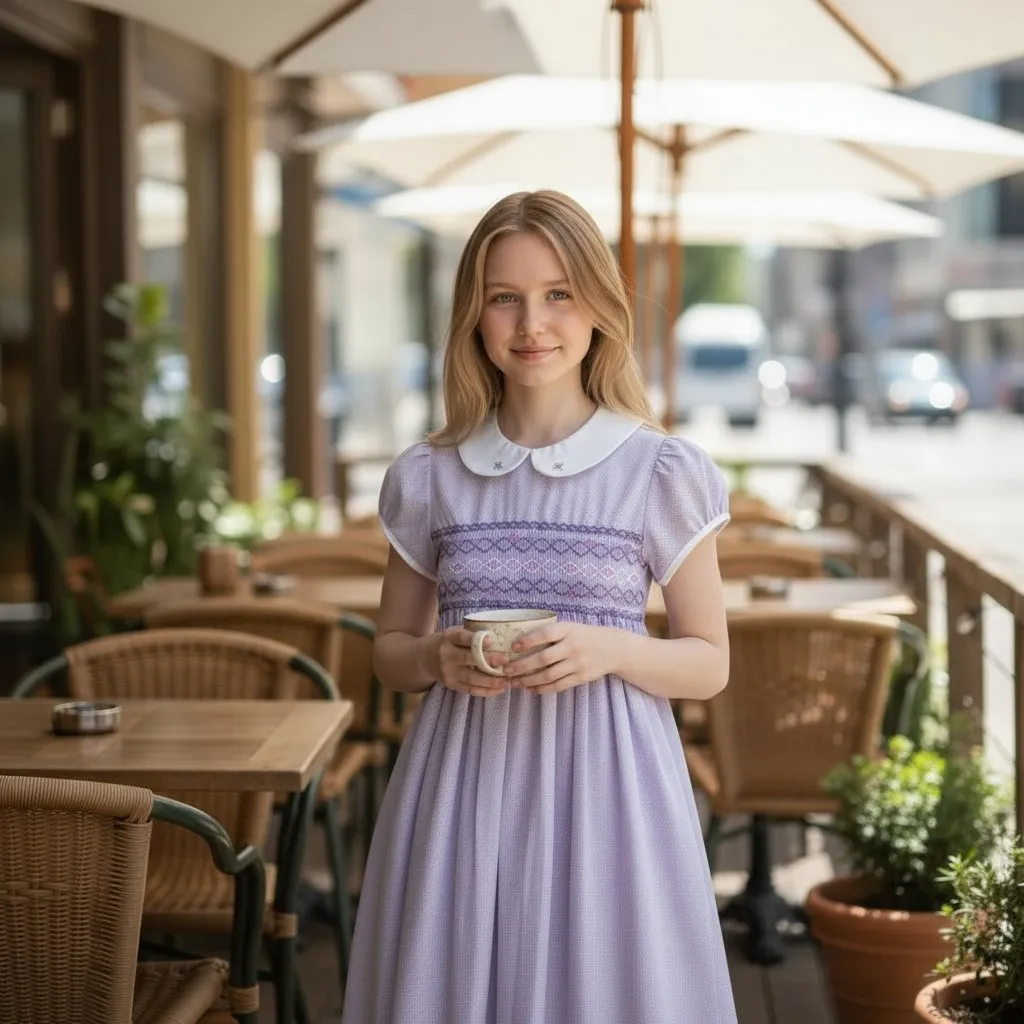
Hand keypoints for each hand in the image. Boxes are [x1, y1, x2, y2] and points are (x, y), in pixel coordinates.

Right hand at [428, 627, 510, 697]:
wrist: (422, 659)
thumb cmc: (445, 642)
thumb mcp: (452, 633)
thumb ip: (469, 634)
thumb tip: (499, 636)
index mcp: (448, 637)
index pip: (461, 637)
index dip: (476, 639)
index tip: (492, 640)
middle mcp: (446, 655)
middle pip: (469, 659)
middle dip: (489, 661)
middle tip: (507, 661)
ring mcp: (448, 672)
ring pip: (472, 678)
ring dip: (492, 680)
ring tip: (508, 680)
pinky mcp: (451, 684)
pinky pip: (470, 690)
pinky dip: (486, 691)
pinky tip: (499, 689)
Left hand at [503, 623, 618, 694]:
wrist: (613, 648)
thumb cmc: (585, 635)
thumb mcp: (571, 627)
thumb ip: (551, 633)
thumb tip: (520, 642)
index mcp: (568, 630)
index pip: (545, 634)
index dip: (528, 640)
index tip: (513, 646)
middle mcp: (572, 646)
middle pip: (543, 658)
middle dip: (522, 666)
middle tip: (506, 670)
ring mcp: (577, 663)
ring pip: (548, 675)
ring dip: (528, 680)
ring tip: (515, 682)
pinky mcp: (580, 677)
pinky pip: (558, 685)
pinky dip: (542, 689)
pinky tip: (530, 689)